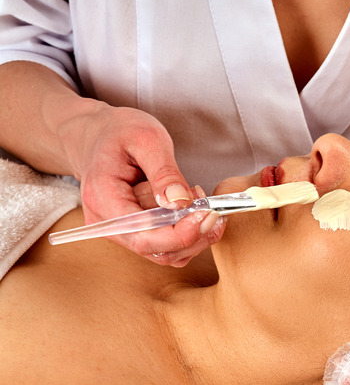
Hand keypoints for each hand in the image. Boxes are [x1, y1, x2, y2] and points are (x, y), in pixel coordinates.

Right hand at [61, 105, 224, 265]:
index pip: (142, 235)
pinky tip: (196, 210)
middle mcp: (108, 223)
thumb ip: (164, 172)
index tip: (207, 214)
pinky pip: (166, 245)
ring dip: (194, 236)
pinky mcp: (136, 231)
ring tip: (203, 202)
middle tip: (214, 208)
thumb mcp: (146, 139)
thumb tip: (181, 202)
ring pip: (165, 253)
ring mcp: (121, 231)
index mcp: (103, 198)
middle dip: (193, 235)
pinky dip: (188, 234)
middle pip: (155, 250)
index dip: (180, 233)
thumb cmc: (120, 132)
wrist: (100, 135)